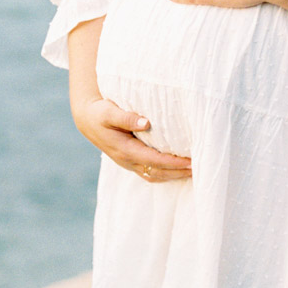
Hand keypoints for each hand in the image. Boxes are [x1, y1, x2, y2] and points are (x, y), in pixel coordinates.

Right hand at [74, 96, 191, 181]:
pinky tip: (179, 170)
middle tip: (199, 168)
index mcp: (124, 149)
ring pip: (155, 176)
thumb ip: (126, 117)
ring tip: (194, 171)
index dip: (172, 162)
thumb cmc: (100, 113)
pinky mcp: (131, 162)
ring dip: (174, 175)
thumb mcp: (109, 112)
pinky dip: (166, 174)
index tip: (189, 161)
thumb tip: (146, 122)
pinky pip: (151, 173)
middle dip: (178, 172)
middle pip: (157, 172)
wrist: (88, 120)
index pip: (153, 160)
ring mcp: (129, 163)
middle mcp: (127, 161)